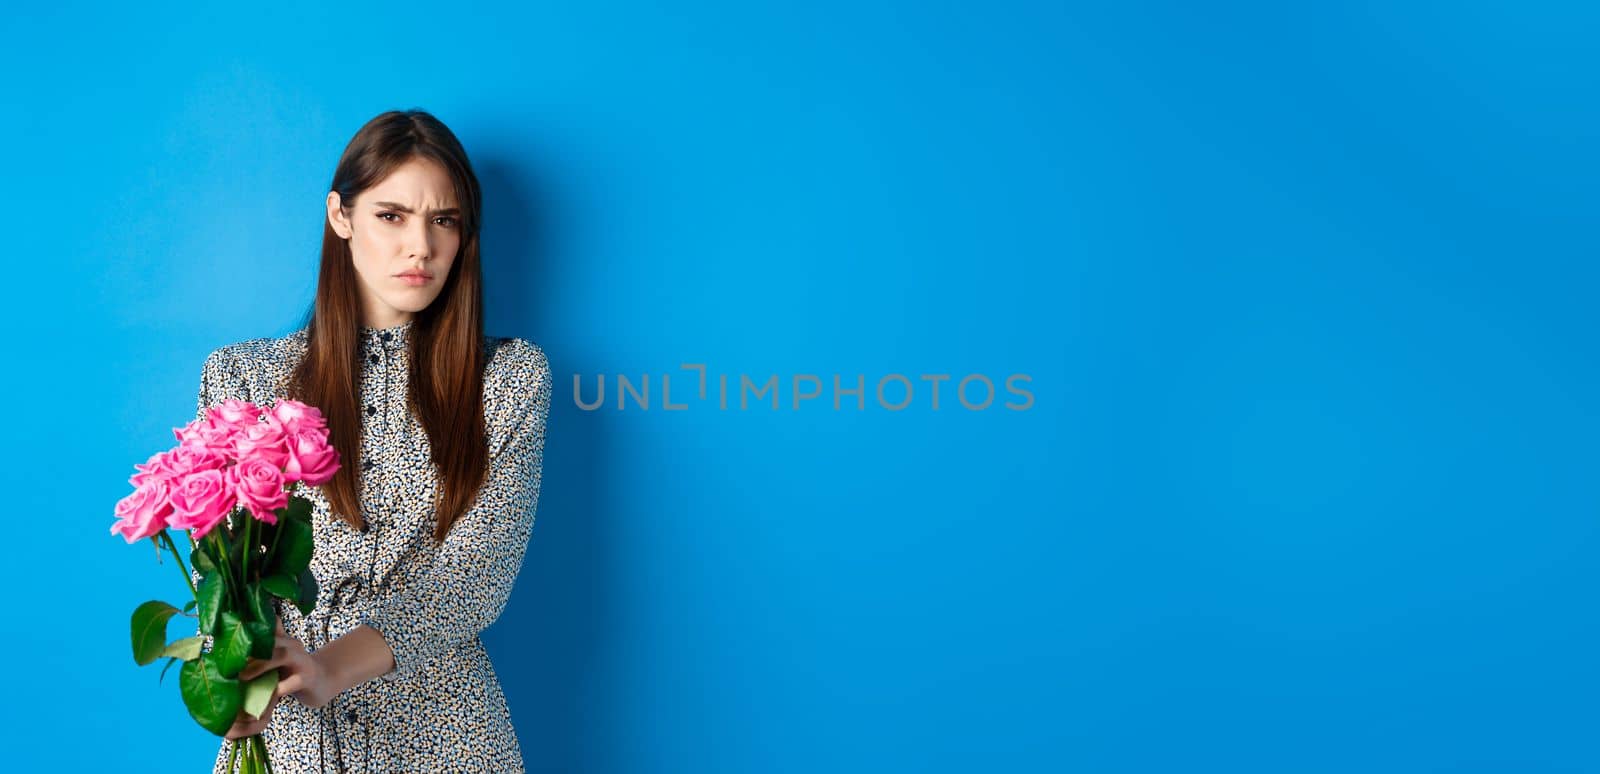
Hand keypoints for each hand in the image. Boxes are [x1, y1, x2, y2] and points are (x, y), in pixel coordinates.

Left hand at [224, 619, 332, 739]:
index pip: (265, 627)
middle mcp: (293, 645)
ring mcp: (302, 660)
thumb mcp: (277, 658)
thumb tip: (233, 648)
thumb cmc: (293, 671)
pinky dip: (274, 690)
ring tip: (242, 678)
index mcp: (283, 639)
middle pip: (271, 639)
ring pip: (281, 655)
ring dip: (259, 666)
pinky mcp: (308, 678)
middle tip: (229, 663)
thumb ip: (261, 652)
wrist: (322, 683)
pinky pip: (289, 683)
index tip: (226, 643)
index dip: (246, 633)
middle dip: (249, 649)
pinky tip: (260, 699)